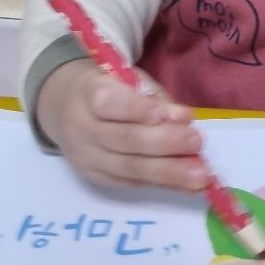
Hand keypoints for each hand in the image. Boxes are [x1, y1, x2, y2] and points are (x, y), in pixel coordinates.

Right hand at [35, 59, 205, 192]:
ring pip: (128, 168)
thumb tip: (183, 119)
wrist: (64, 108)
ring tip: (200, 175)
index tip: (166, 113)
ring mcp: (87, 157)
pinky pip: (130, 182)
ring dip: (168, 173)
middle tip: (197, 142)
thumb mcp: (127, 80)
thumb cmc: (108, 88)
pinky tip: (187, 185)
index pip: (108, 103)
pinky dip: (161, 183)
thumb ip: (155, 98)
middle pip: (123, 140)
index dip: (137, 110)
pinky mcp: (96, 178)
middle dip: (164, 143)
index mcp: (88, 93)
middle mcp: (83, 128)